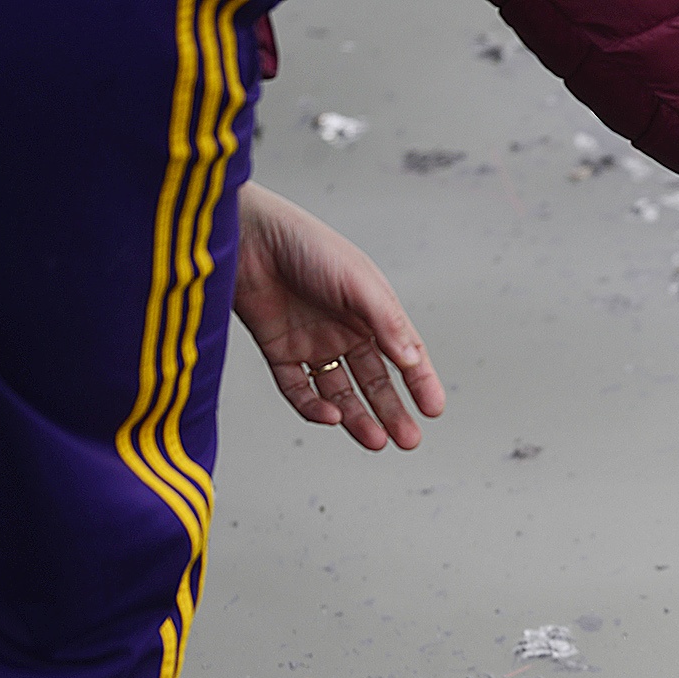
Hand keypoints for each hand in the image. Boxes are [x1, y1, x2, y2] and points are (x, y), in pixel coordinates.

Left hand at [233, 182, 444, 449]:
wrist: (244, 236)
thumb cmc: (303, 244)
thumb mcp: (357, 282)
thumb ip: (386, 322)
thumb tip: (412, 360)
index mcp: (371, 312)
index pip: (404, 355)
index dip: (421, 382)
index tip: (434, 410)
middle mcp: (345, 331)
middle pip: (374, 382)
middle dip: (393, 412)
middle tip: (408, 440)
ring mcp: (312, 343)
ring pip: (340, 392)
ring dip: (357, 418)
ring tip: (376, 441)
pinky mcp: (278, 351)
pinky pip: (298, 389)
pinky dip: (313, 406)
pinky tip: (330, 414)